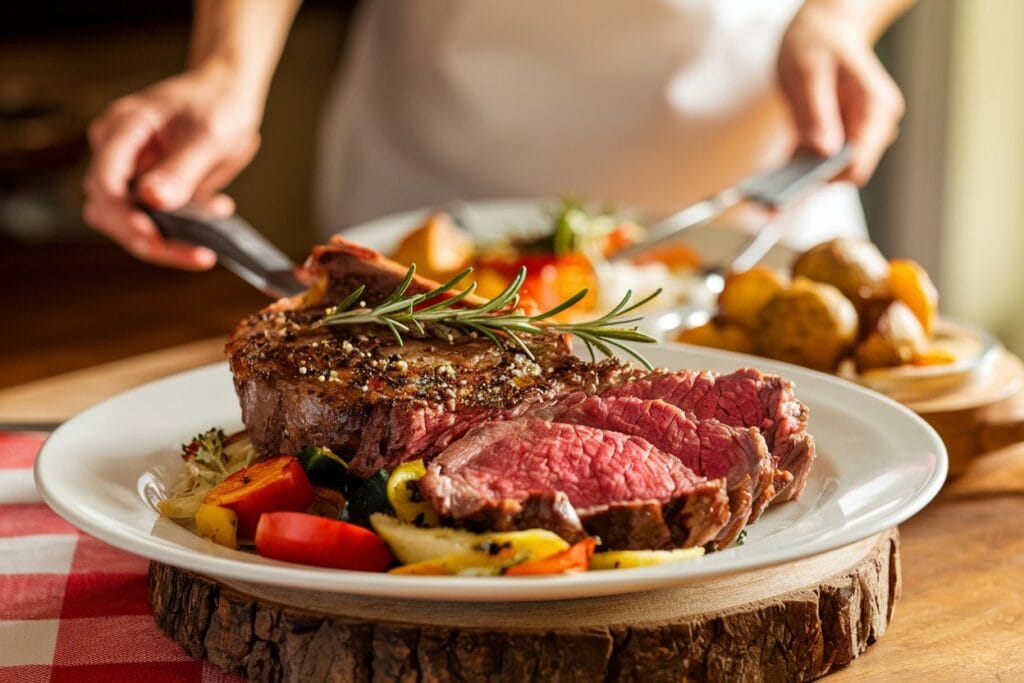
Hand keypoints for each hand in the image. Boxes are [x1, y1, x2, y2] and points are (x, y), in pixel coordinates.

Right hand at [82, 65, 262, 268]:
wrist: (228, 95)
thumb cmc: (217, 103)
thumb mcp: (209, 135)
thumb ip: (181, 168)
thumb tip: (152, 200)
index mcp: (122, 130)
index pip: (104, 181)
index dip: (124, 215)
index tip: (154, 235)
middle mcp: (118, 153)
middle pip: (109, 210)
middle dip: (148, 238)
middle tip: (196, 252)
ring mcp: (131, 173)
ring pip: (129, 224)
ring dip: (170, 237)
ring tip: (216, 216)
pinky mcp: (150, 191)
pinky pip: (156, 222)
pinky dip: (184, 229)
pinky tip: (217, 209)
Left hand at [778, 1, 905, 184]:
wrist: (824, 29)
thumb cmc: (819, 41)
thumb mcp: (810, 72)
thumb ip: (817, 112)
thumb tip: (823, 152)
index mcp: (875, 110)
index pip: (858, 163)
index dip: (827, 179)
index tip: (793, 190)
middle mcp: (871, 128)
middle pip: (843, 173)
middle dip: (810, 183)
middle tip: (770, 196)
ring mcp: (853, 135)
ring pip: (827, 173)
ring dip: (799, 180)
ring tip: (765, 194)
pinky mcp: (832, 140)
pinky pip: (813, 164)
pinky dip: (793, 171)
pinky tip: (768, 180)